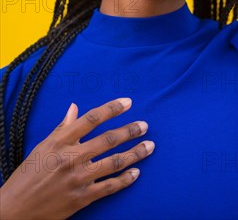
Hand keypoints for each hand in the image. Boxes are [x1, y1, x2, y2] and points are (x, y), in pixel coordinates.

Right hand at [0, 98, 154, 219]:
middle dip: (130, 131)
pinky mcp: (82, 198)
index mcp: (61, 141)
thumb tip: (74, 108)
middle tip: (145, 126)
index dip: (112, 109)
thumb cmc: (28, 175)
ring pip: (114, 162)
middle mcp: (72, 157)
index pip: (92, 119)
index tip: (128, 102)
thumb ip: (62, 127)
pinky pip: (109, 187)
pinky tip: (136, 173)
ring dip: (135, 153)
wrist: (15, 210)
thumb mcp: (42, 146)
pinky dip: (125, 179)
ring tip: (149, 146)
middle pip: (108, 140)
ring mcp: (78, 179)